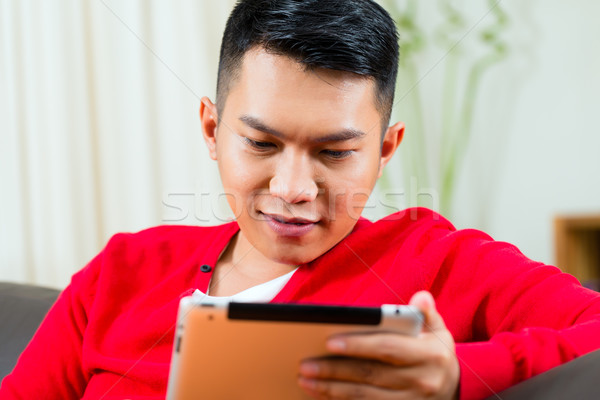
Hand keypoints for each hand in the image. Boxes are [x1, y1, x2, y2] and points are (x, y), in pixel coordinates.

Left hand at [297, 291, 459, 398]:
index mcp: (430, 355)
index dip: (358, 345)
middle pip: (370, 374)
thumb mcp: (438, 330)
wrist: (452, 388)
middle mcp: (422, 381)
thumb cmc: (435, 352)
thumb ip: (427, 313)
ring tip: (305, 379)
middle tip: (305, 364)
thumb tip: (421, 297)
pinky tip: (322, 394)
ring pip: (364, 396)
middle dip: (334, 369)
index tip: (329, 341)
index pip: (388, 348)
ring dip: (331, 389)